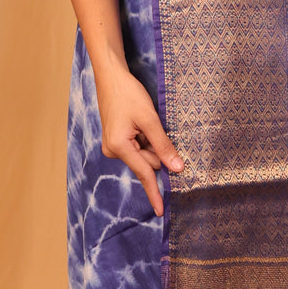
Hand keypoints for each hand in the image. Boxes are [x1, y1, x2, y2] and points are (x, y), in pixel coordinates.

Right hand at [95, 64, 183, 216]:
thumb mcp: (150, 119)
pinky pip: (137, 148)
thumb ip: (163, 146)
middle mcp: (112, 150)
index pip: (144, 173)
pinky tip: (139, 123)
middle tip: (150, 124)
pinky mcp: (116, 141)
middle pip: (147, 162)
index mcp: (118, 147)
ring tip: (142, 120)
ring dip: (150, 141)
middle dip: (156, 149)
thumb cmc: (128, 94)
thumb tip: (177, 169)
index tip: (161, 211)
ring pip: (143, 155)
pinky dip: (144, 139)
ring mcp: (113, 147)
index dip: (155, 192)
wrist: (110, 77)